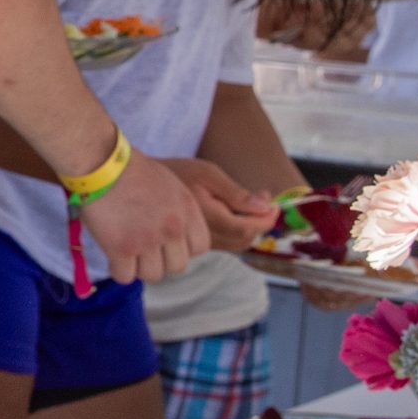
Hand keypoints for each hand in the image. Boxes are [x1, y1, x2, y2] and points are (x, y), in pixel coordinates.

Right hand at [74, 157, 214, 283]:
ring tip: (128, 251)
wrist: (101, 164)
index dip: (183, 247)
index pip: (200, 248)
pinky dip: (119, 269)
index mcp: (187, 211)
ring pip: (153, 275)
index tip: (167, 241)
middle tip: (145, 248)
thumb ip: (180, 212)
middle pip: (177, 266)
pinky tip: (113, 255)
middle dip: (162, 260)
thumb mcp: (171, 185)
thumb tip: (178, 236)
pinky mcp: (121, 248)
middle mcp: (172, 229)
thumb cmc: (131, 170)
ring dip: (140, 267)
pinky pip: (125, 277)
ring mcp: (147, 241)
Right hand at [158, 156, 282, 250]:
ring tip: (248, 204)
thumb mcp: (208, 173)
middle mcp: (203, 236)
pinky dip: (235, 231)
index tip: (275, 204)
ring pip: (235, 245)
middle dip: (260, 223)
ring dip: (248, 227)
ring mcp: (198, 243)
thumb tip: (265, 207)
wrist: (142, 185)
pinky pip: (223, 244)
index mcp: (208, 218)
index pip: (248, 229)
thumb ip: (237, 193)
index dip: (267, 219)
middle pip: (244, 240)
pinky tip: (231, 212)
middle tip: (262, 199)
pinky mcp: (194, 243)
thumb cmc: (176, 173)